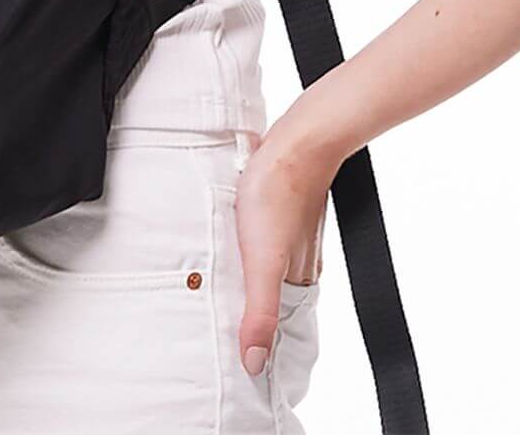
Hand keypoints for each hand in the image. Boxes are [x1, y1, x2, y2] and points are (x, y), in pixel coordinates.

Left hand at [234, 125, 338, 377]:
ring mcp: (288, 238)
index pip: (284, 331)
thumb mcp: (262, 262)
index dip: (267, 352)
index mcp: (299, 282)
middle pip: (275, 304)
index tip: (247, 375)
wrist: (294, 145)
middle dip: (254, 325)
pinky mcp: (276, 214)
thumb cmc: (276, 199)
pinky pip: (259, 246)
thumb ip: (260, 312)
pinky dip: (245, 259)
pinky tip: (229, 256)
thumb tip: (254, 363)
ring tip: (220, 306)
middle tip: (226, 346)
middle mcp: (298, 264)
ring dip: (247, 290)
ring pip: (266, 275)